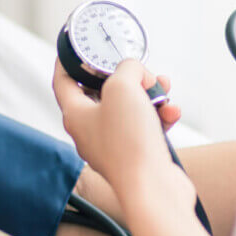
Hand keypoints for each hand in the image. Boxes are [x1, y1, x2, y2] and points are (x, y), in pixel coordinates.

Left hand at [52, 58, 180, 195]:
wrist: (153, 188)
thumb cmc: (129, 142)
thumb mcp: (123, 87)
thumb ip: (126, 69)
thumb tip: (135, 72)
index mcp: (75, 116)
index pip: (63, 82)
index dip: (68, 62)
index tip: (75, 48)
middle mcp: (90, 131)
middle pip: (103, 93)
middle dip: (127, 78)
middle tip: (142, 72)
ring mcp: (112, 145)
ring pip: (129, 108)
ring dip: (149, 95)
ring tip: (164, 90)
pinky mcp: (135, 155)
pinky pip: (146, 126)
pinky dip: (159, 116)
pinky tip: (172, 112)